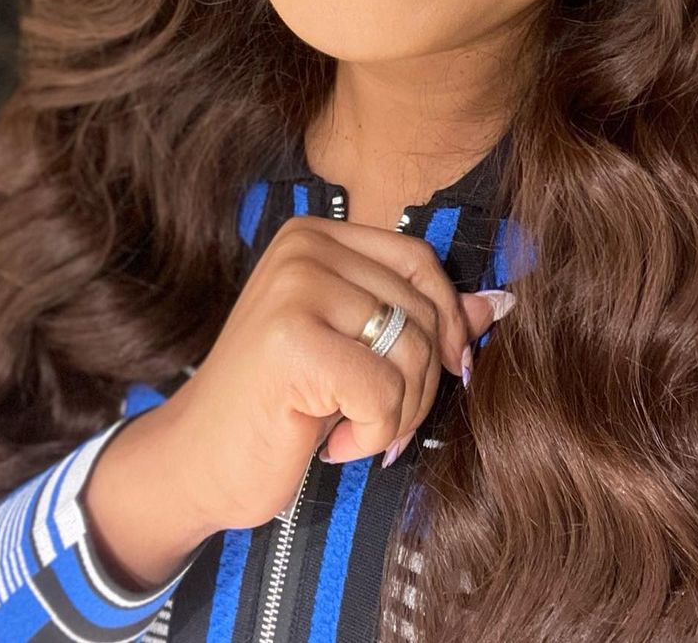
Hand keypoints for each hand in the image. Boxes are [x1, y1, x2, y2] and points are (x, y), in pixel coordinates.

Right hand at [158, 217, 504, 530]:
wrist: (197, 461)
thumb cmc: (279, 404)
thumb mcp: (355, 349)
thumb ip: (418, 319)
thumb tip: (500, 304)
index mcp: (316, 236)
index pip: (419, 262)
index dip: (446, 321)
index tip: (442, 370)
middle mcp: (303, 248)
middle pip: (420, 310)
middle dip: (418, 383)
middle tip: (378, 418)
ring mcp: (294, 289)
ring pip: (409, 351)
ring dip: (396, 413)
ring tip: (351, 429)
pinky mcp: (290, 342)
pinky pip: (383, 391)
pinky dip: (371, 432)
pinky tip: (332, 442)